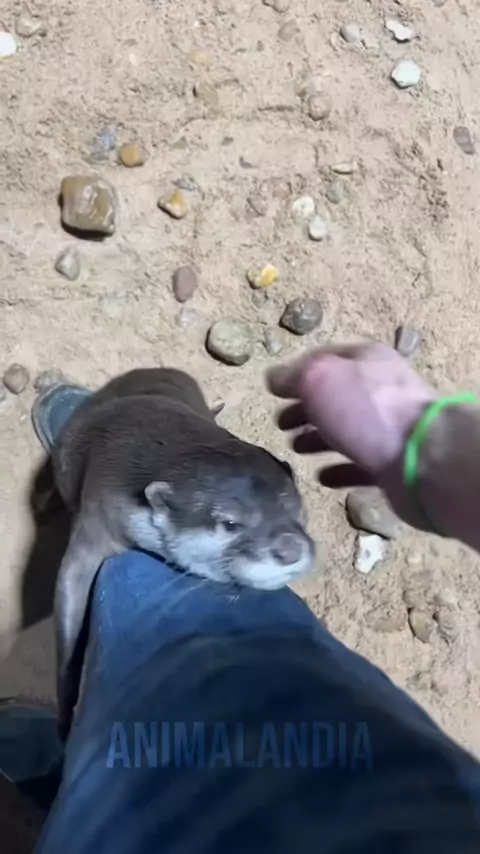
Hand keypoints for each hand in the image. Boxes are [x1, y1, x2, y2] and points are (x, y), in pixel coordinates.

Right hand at [268, 343, 436, 524]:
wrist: (420, 459)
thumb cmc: (367, 409)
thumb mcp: (320, 379)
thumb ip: (294, 376)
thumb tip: (272, 379)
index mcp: (366, 360)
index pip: (324, 359)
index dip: (296, 375)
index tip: (273, 393)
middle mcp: (380, 390)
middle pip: (334, 397)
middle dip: (305, 409)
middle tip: (280, 424)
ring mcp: (388, 428)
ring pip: (345, 430)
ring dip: (317, 439)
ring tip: (295, 449)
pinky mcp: (392, 464)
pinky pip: (358, 465)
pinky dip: (338, 469)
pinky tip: (321, 476)